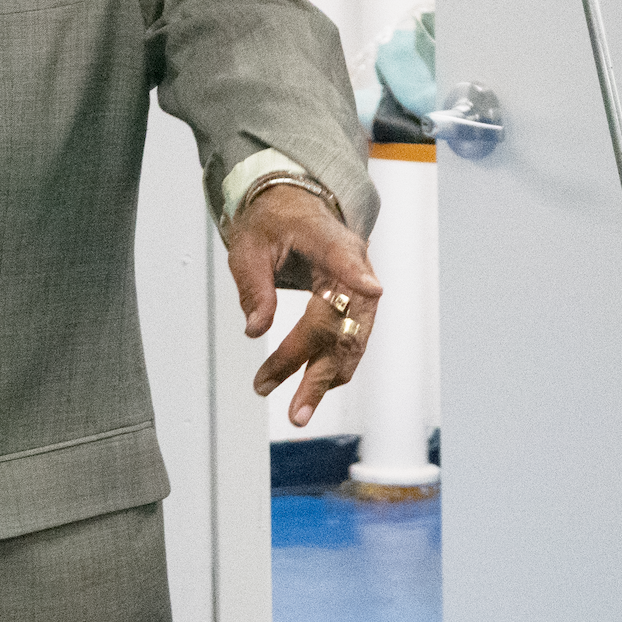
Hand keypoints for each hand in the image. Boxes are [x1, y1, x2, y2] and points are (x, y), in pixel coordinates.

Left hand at [226, 182, 383, 426]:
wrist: (295, 209)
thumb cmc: (272, 224)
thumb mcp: (248, 248)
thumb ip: (253, 288)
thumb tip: (255, 331)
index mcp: (326, 237)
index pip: (344, 256)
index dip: (357, 273)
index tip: (373, 287)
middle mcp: (353, 264)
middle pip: (343, 321)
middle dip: (319, 370)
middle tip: (296, 410)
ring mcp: (361, 286)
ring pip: (351, 340)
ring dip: (326, 379)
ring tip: (299, 412)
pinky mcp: (358, 304)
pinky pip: (351, 340)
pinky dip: (333, 367)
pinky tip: (311, 391)